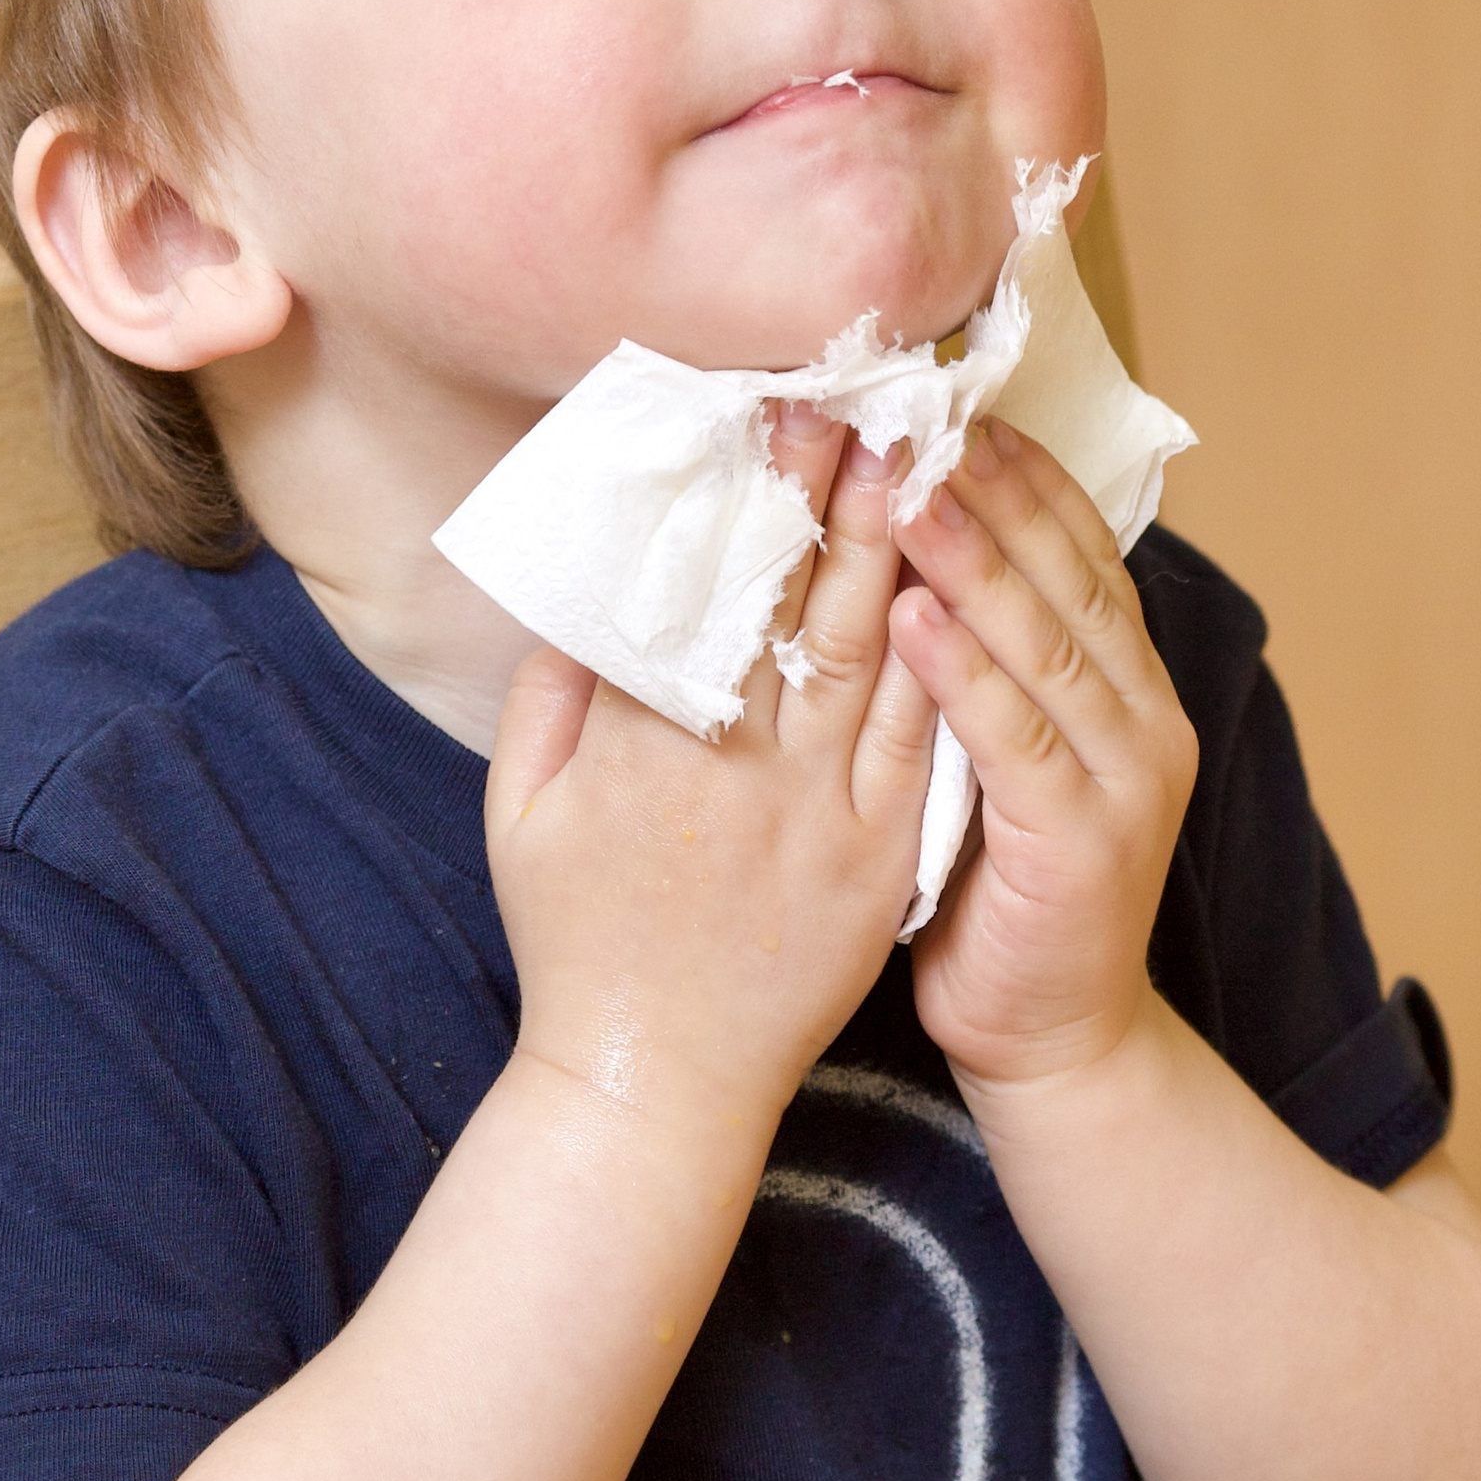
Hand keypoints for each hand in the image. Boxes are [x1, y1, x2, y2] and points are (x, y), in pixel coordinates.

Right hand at [487, 411, 937, 1141]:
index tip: (769, 412)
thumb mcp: (519, 808)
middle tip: (864, 399)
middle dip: (832, 490)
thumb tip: (582, 591)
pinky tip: (962, 590)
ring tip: (917, 461)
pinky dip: (941, 660)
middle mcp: (735, 758)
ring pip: (866, 651)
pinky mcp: (878, 857)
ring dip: (895, 550)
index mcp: (643, 735)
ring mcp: (816, 808)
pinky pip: (920, 743)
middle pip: (794, 596)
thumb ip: (548, 694)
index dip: (743, 492)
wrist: (653, 1081)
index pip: (700, 581)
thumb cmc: (574, 940)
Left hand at [889, 421, 1197, 1089]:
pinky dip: (961, 671)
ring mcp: (1125, 780)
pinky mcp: (1082, 841)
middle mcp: (1146, 719)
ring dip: (971, 559)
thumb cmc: (1000, 889)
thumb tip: (907, 548)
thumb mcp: (999, 754)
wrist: (1050, 1042)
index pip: (1081, 554)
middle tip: (916, 417)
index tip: (951, 406)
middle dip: (990, 494)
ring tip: (903, 487)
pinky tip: (907, 614)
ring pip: (1044, 643)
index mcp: (1128, 688)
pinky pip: (1014, 736)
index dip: (1021, 479)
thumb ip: (986, 663)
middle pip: (1068, 578)